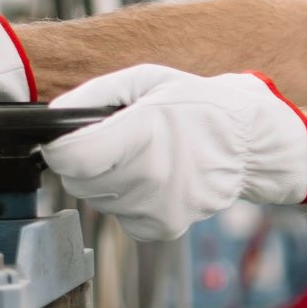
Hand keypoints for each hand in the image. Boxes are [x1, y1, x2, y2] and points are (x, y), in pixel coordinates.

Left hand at [41, 65, 306, 240]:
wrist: (253, 144)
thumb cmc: (201, 107)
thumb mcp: (147, 80)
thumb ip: (93, 95)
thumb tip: (54, 117)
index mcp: (143, 133)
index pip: (69, 158)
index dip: (61, 147)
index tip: (70, 140)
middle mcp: (150, 176)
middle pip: (77, 181)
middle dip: (87, 162)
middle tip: (117, 144)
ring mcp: (157, 206)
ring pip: (98, 200)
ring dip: (110, 182)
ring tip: (145, 159)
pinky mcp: (164, 227)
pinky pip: (122, 217)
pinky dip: (131, 201)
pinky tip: (156, 181)